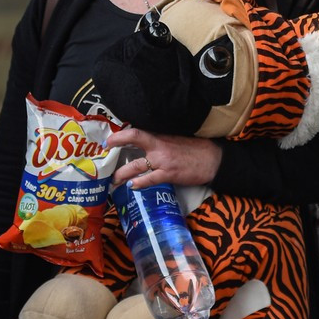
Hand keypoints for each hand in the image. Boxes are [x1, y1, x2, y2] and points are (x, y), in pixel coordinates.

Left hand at [107, 128, 221, 189]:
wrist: (213, 159)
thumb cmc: (196, 150)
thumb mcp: (176, 140)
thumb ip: (160, 142)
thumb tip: (144, 147)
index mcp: (161, 137)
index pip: (136, 132)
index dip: (120, 135)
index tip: (109, 141)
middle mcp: (159, 146)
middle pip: (132, 143)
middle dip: (115, 152)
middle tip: (105, 162)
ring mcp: (163, 160)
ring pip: (136, 166)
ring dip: (122, 174)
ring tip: (113, 181)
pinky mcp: (169, 174)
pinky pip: (149, 179)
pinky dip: (139, 183)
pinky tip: (132, 187)